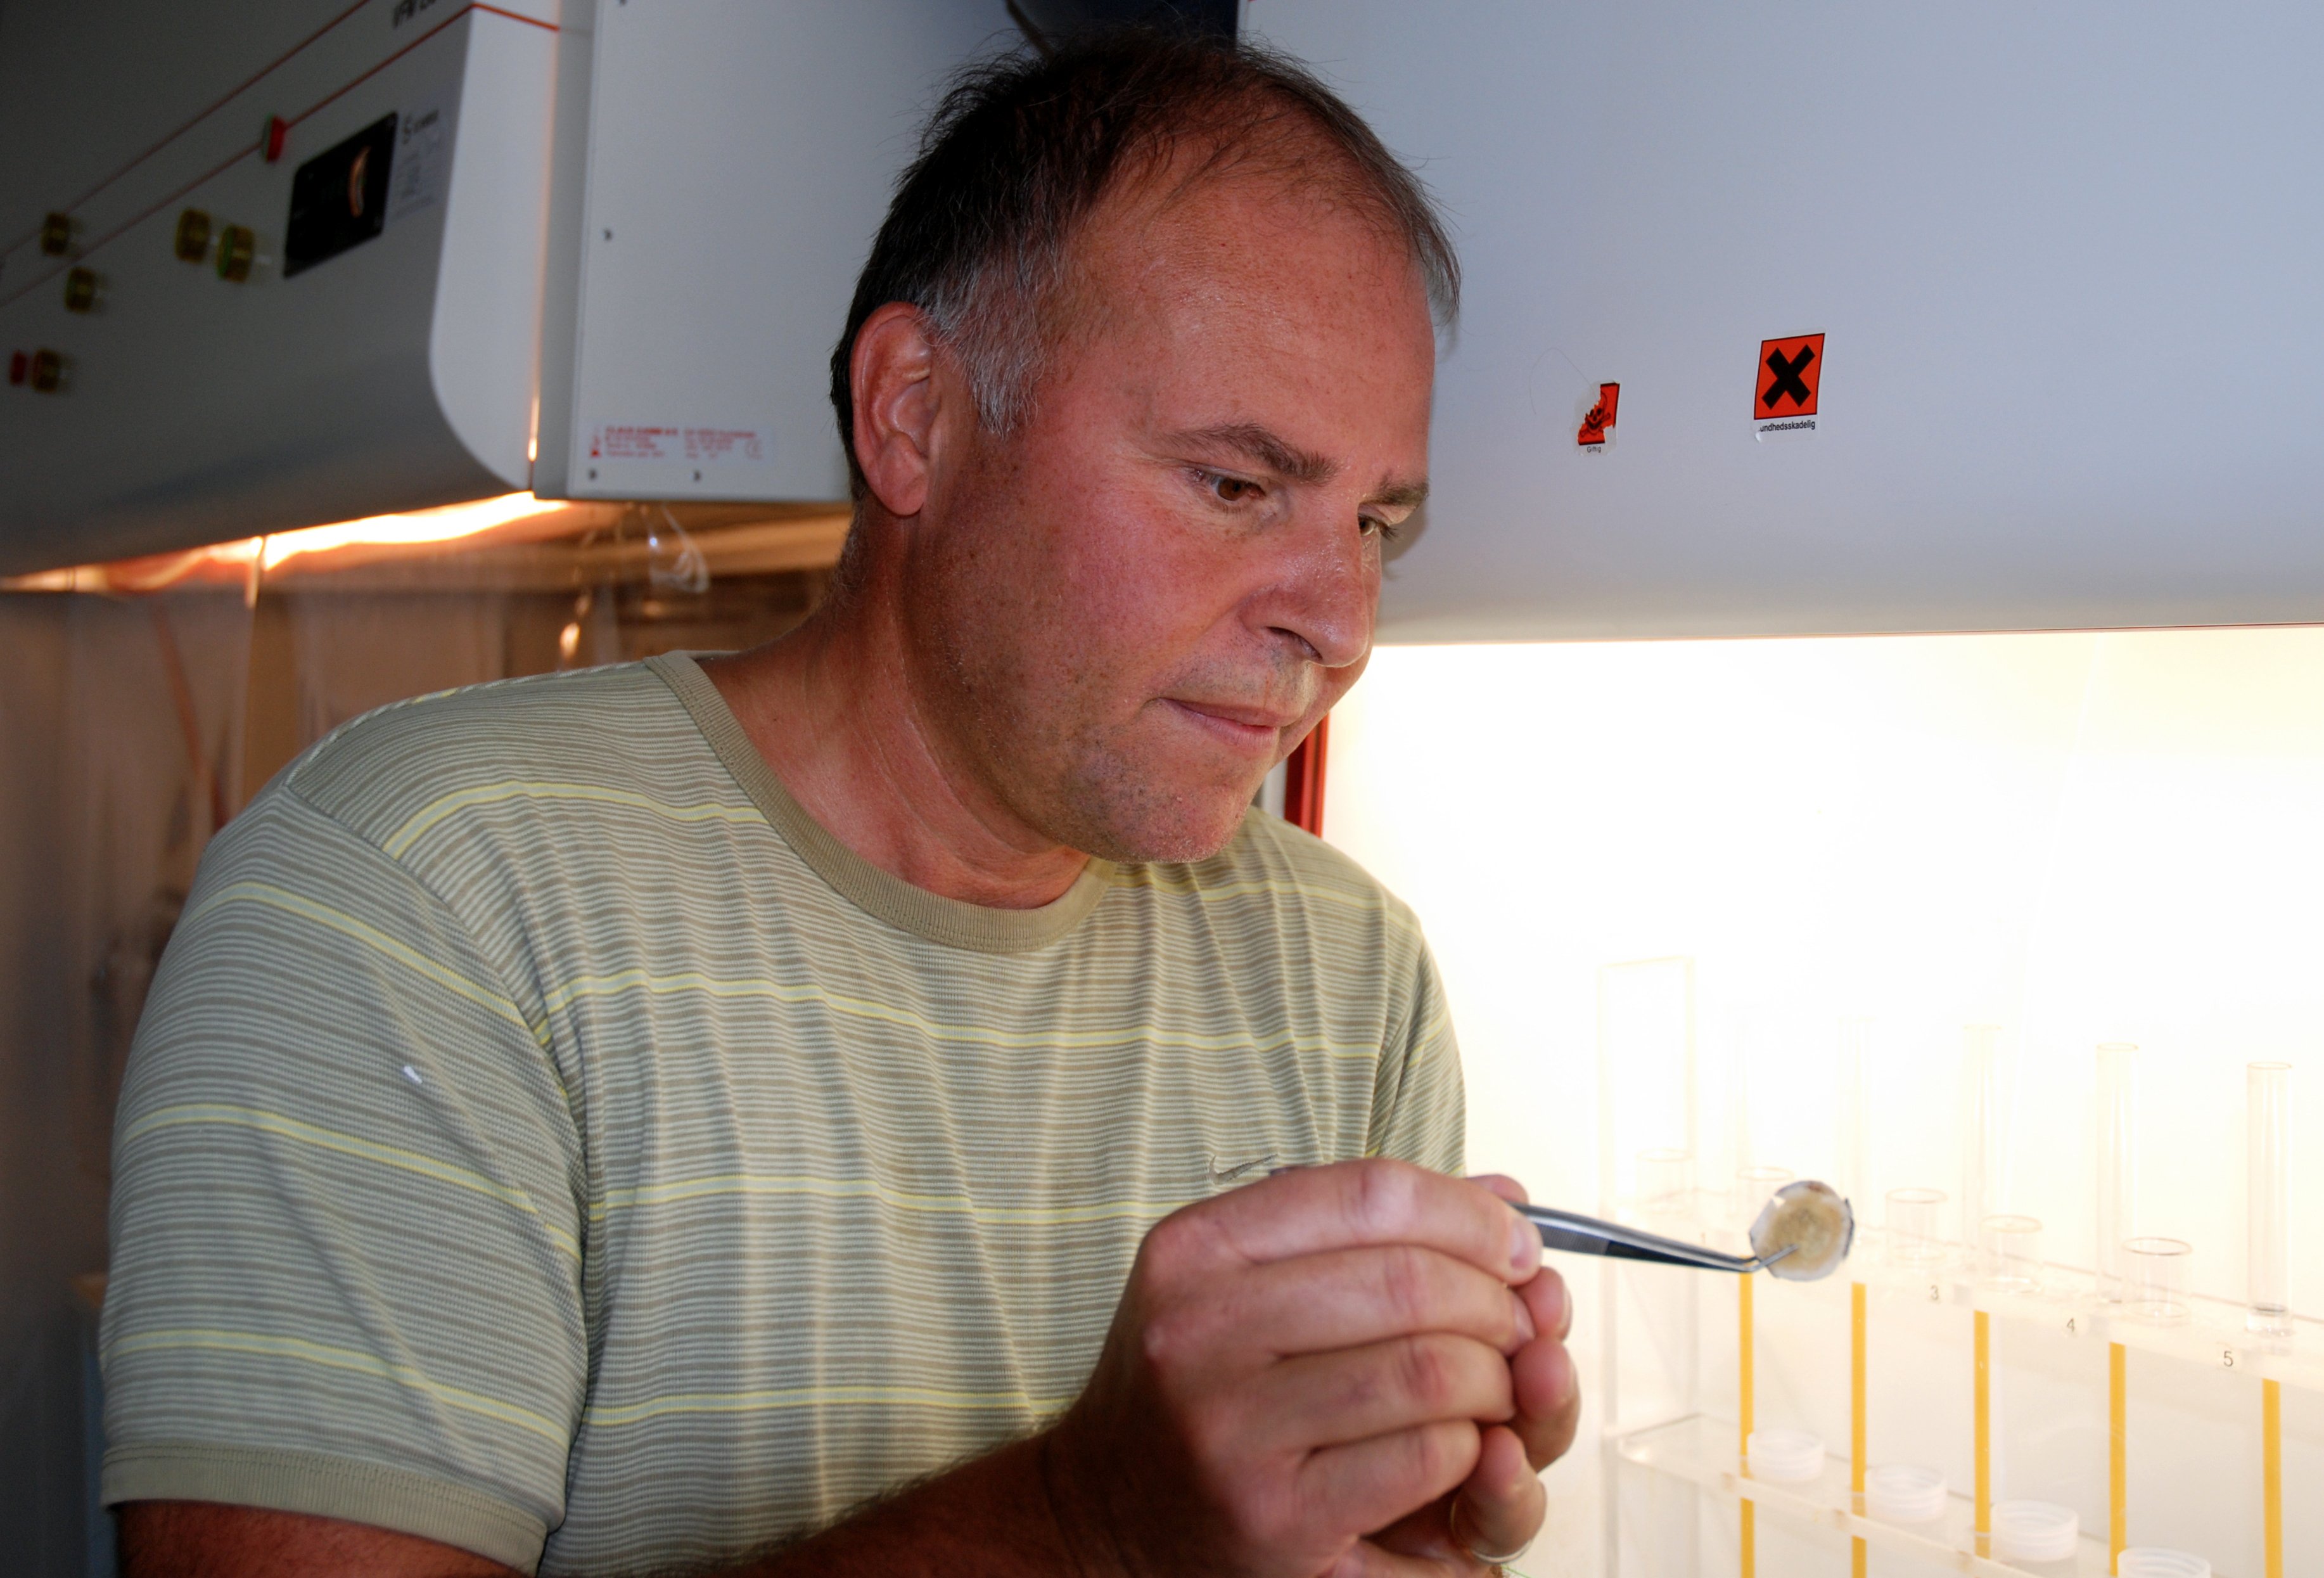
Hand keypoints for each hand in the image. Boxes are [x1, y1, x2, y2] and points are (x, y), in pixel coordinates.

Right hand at [1042, 1158, 1555, 1577]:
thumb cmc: (1198, 1390)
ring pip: (1429, 1372)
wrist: (1109, 1515)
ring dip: (1495, 1380)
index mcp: (1195, 1251)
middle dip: (1494, 1301)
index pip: (1370, 1193)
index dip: (1469, 1213)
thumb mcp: (1245, 1284)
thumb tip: (1505, 1201)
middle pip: (1410, 1281)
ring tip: (1493, 1387)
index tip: (1512, 1242)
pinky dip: (1470, 1450)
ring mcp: (1231, 1430)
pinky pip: (1424, 1458)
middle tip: (1517, 1324)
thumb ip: (1367, 1234)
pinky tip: (1456, 1448)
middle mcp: (1198, 1332)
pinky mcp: (1276, 1518)